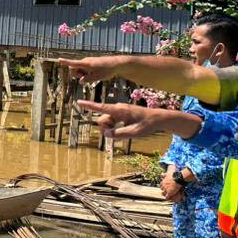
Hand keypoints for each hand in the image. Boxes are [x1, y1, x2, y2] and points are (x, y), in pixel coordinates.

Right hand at [59, 56, 122, 83]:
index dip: (66, 62)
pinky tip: (94, 74)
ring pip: (79, 69)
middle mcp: (85, 61)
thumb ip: (88, 79)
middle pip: (74, 68)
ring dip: (82, 74)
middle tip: (85, 79)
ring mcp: (87, 62)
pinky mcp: (90, 63)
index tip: (59, 59)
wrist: (116, 64)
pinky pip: (83, 69)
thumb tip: (80, 81)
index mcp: (87, 64)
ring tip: (93, 76)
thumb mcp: (98, 77)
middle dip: (76, 75)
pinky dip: (85, 73)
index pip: (74, 63)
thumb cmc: (108, 70)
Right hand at [76, 100, 204, 139]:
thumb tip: (106, 134)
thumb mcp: (135, 133)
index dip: (89, 106)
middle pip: (103, 119)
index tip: (78, 102)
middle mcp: (117, 108)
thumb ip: (119, 134)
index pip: (102, 107)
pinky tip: (124, 129)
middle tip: (115, 135)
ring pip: (106, 121)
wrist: (158, 118)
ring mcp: (119, 111)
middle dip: (105, 128)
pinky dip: (113, 127)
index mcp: (120, 110)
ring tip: (124, 132)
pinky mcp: (121, 114)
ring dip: (110, 129)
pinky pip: (111, 121)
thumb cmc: (147, 124)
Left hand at [160, 169, 185, 202]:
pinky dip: (168, 198)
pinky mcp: (169, 193)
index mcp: (163, 181)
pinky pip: (167, 197)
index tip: (164, 187)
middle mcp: (164, 186)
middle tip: (166, 191)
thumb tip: (162, 173)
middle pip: (162, 189)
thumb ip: (165, 174)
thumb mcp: (168, 173)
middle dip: (164, 190)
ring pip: (163, 194)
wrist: (178, 178)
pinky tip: (169, 198)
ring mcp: (166, 189)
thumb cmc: (174, 175)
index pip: (161, 185)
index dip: (163, 186)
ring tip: (167, 196)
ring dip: (165, 194)